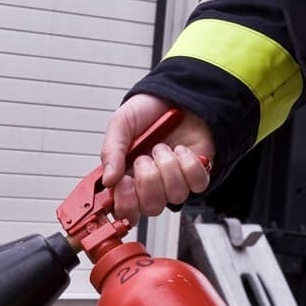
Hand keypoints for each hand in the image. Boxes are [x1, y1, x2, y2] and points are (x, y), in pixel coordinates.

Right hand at [100, 93, 214, 225]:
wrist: (175, 95)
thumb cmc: (148, 111)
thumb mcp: (121, 123)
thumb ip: (111, 151)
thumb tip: (108, 180)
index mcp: (128, 177)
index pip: (125, 210)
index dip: (126, 204)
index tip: (124, 182)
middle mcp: (152, 184)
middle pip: (152, 208)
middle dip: (148, 181)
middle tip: (144, 158)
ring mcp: (175, 181)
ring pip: (174, 195)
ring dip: (168, 167)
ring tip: (163, 147)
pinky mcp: (197, 174)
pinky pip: (196, 183)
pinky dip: (189, 164)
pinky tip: (181, 150)